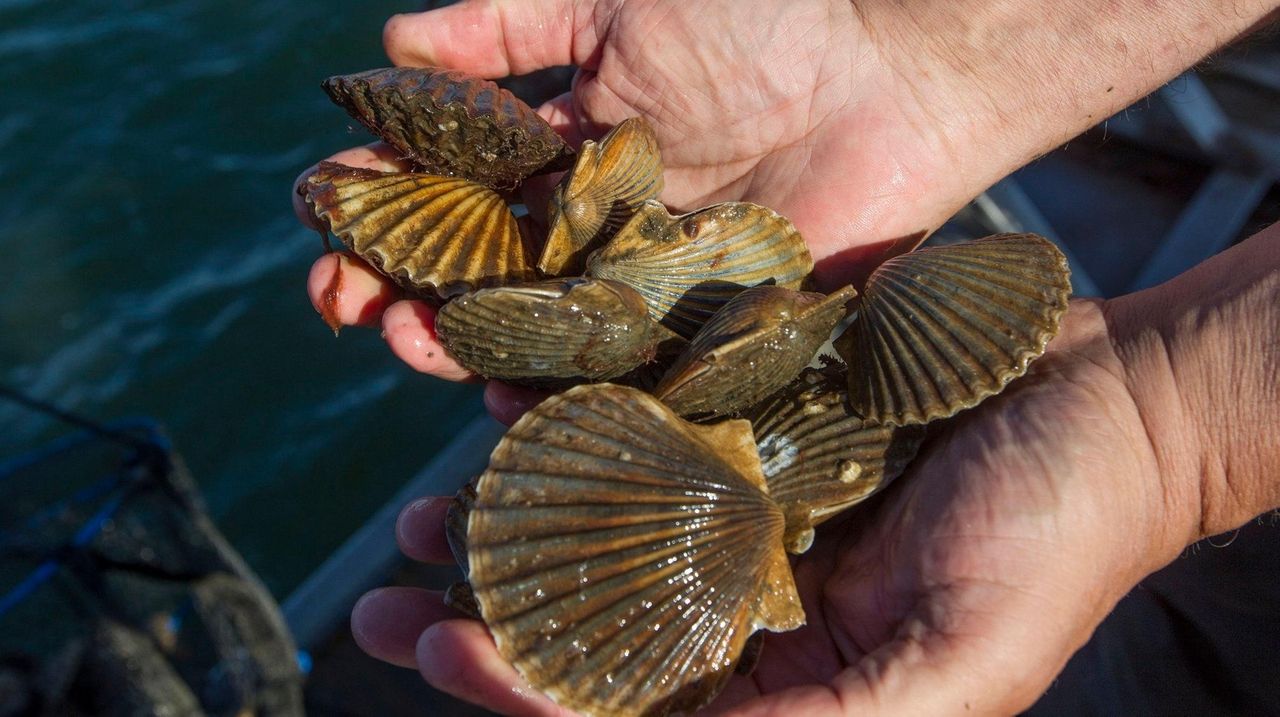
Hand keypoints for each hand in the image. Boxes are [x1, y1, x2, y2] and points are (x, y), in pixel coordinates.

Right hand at [293, 0, 978, 420]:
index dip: (373, 199)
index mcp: (551, 152)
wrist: (887, 72)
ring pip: (519, 334)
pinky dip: (555, 394)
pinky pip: (609, 377)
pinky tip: (504, 398)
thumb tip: (391, 44)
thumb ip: (511, 23)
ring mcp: (628, 288)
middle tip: (341, 297)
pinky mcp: (687, 334)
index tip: (321, 209)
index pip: (439, 186)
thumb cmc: (762, 19)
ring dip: (451, 345)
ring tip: (407, 339)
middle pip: (463, 274)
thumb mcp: (617, 1)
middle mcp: (578, 229)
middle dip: (391, 285)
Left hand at [348, 301, 1197, 714]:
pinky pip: (650, 418)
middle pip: (593, 617)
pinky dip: (580, 416)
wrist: (1113, 407)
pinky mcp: (758, 411)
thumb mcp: (951, 668)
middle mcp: (751, 588)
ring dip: (513, 518)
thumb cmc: (1054, 543)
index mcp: (786, 668)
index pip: (632, 698)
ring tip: (421, 516)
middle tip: (380, 601)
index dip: (530, 685)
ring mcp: (748, 495)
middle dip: (486, 615)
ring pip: (604, 519)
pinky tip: (508, 406)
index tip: (442, 653)